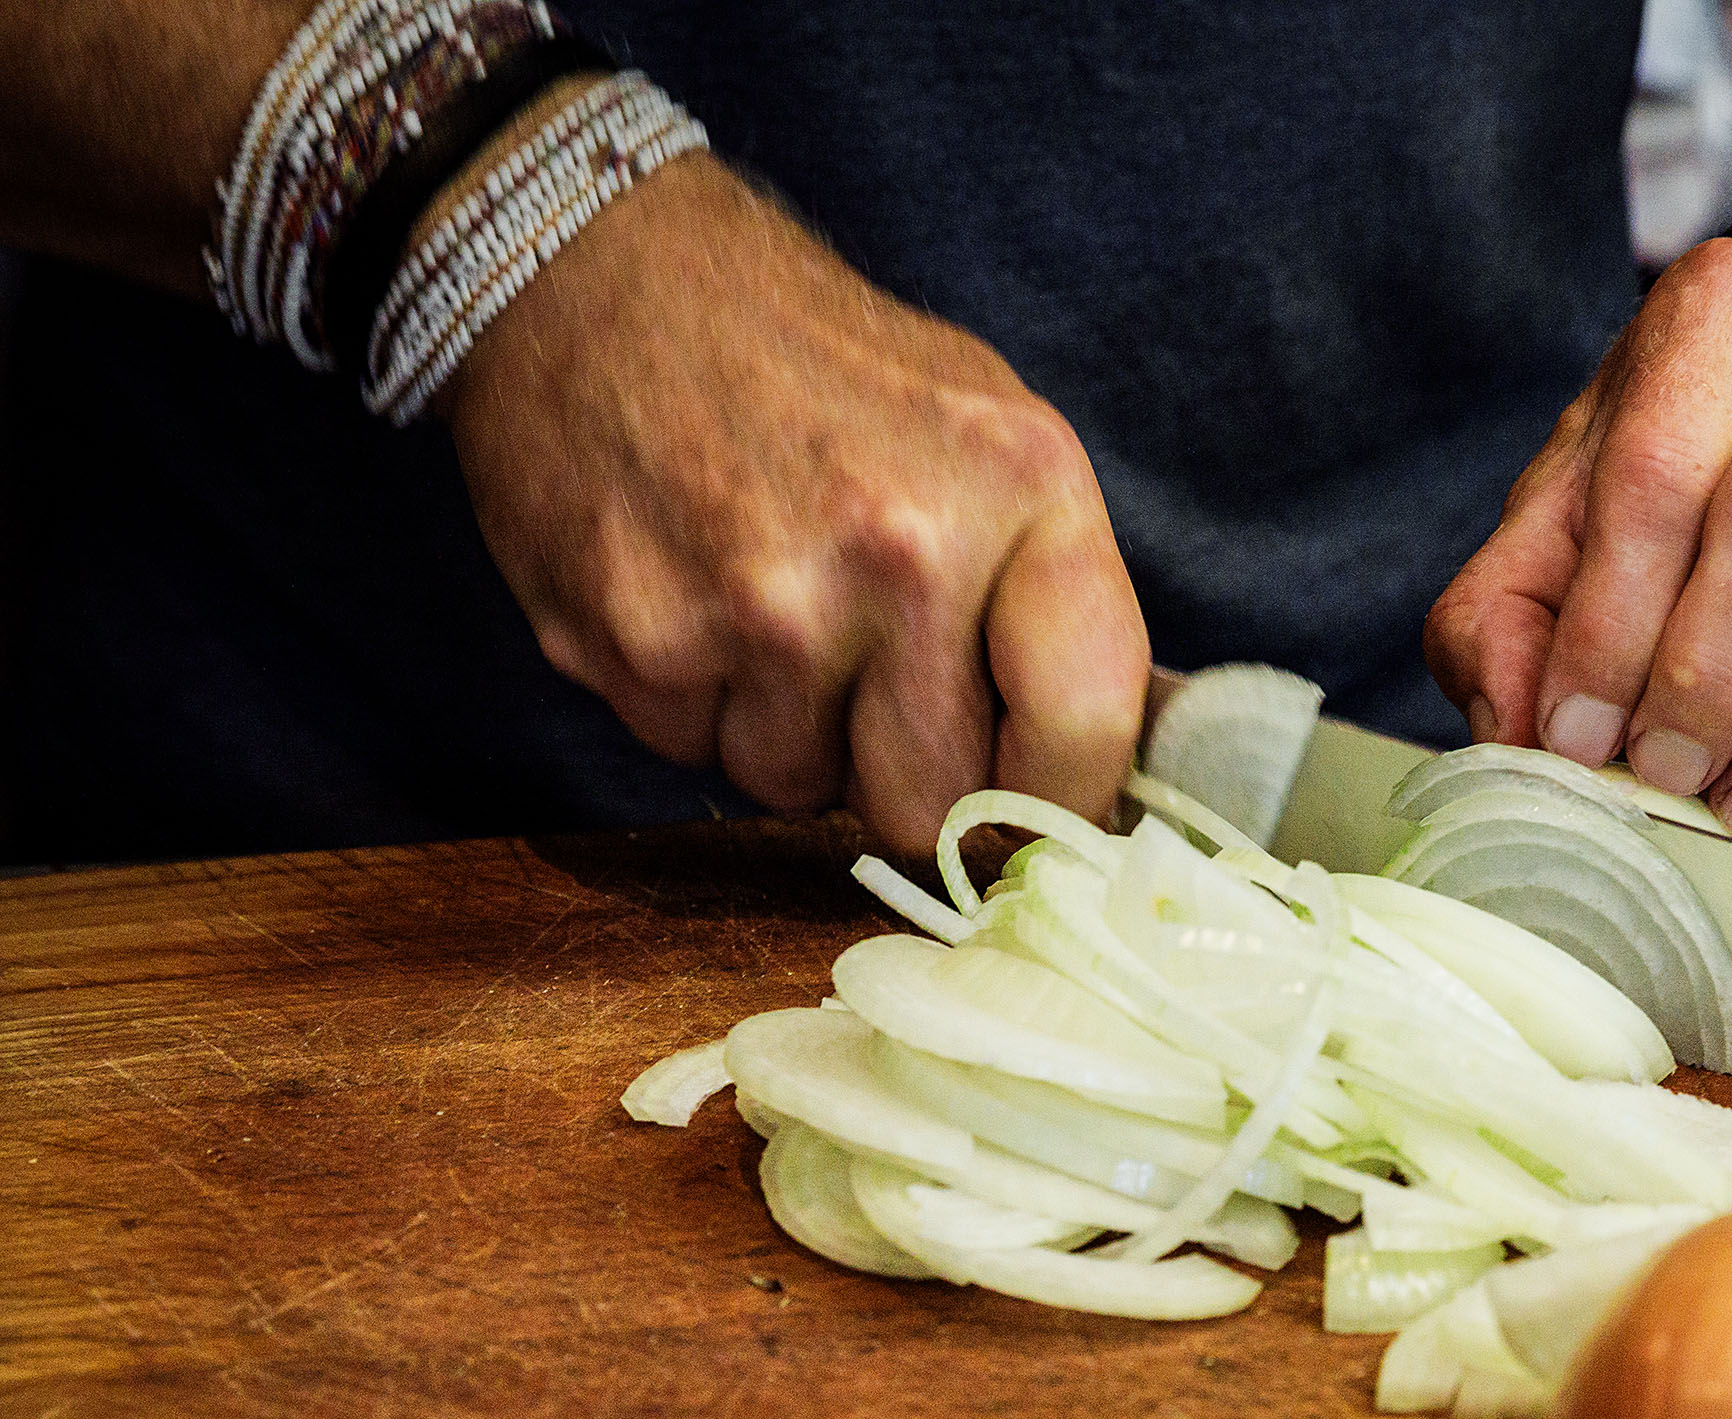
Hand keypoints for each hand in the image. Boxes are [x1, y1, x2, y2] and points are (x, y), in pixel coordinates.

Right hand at [442, 155, 1146, 853]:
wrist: (597, 271)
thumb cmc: (814, 364)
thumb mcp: (986, 433)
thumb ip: (1054, 601)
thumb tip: (1105, 778)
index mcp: (1017, 487)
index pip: (1085, 732)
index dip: (1055, 797)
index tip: (1028, 794)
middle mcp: (901, 549)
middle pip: (930, 805)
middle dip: (897, 767)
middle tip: (861, 666)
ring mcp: (764, 604)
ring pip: (800, 791)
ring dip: (786, 729)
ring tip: (763, 597)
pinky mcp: (642, 640)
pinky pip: (695, 755)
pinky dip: (693, 700)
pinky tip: (688, 591)